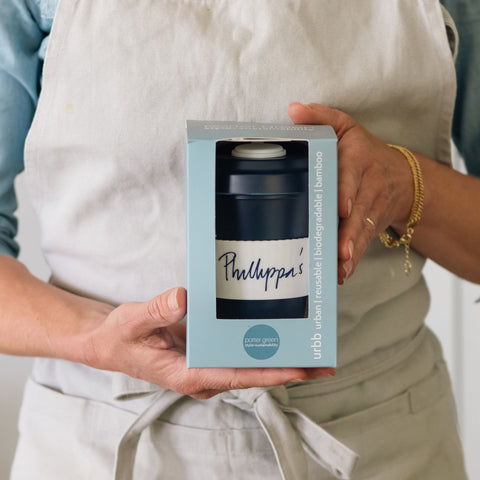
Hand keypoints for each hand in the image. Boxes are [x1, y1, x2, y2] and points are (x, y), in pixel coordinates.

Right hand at [83, 287, 333, 398]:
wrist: (109, 342)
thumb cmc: (120, 337)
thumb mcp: (133, 322)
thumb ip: (156, 311)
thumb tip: (183, 297)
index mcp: (190, 374)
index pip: (240, 375)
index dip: (274, 372)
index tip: (304, 368)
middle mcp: (204, 374)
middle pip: (254, 374)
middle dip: (289, 368)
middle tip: (324, 359)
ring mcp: (207, 366)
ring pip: (250, 365)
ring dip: (280, 358)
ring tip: (311, 349)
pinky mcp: (207, 354)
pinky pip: (239, 353)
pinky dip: (261, 345)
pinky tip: (277, 333)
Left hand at [289, 103, 413, 283]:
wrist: (402, 177)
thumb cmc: (365, 151)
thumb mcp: (346, 128)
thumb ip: (321, 117)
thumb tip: (293, 110)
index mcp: (358, 161)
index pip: (351, 175)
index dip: (346, 191)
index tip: (341, 208)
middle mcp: (368, 187)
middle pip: (358, 211)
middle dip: (350, 232)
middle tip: (341, 250)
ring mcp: (371, 210)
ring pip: (362, 232)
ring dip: (352, 251)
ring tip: (341, 267)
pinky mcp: (370, 226)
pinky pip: (363, 244)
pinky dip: (353, 261)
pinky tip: (341, 275)